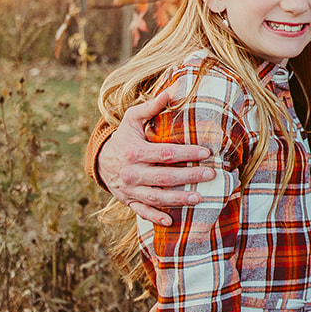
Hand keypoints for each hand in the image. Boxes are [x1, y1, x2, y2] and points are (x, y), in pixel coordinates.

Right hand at [97, 91, 213, 226]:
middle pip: (164, 177)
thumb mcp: (132, 119)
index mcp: (134, 152)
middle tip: (211, 175)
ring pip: (156, 197)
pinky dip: (154, 217)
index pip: (165, 154)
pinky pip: (142, 212)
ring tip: (199, 198)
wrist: (100, 160)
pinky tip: (171, 221)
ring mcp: (130, 189)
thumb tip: (173, 90)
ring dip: (178, 200)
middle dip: (189, 177)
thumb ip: (152, 106)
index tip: (206, 152)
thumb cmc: (123, 137)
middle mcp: (131, 172)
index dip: (187, 153)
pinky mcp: (128, 201)